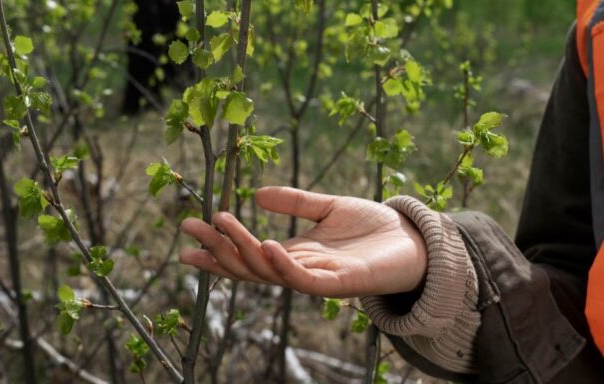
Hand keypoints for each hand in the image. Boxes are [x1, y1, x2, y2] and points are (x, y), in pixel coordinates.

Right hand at [179, 187, 427, 297]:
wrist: (414, 240)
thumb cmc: (374, 227)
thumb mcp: (329, 206)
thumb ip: (296, 202)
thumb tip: (257, 194)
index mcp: (295, 253)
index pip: (247, 253)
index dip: (218, 244)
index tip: (188, 228)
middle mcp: (300, 269)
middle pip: (248, 265)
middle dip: (217, 248)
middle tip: (189, 227)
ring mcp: (318, 279)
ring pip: (269, 272)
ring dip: (242, 251)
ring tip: (221, 224)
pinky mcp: (339, 284)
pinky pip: (304, 280)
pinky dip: (283, 265)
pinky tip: (266, 244)